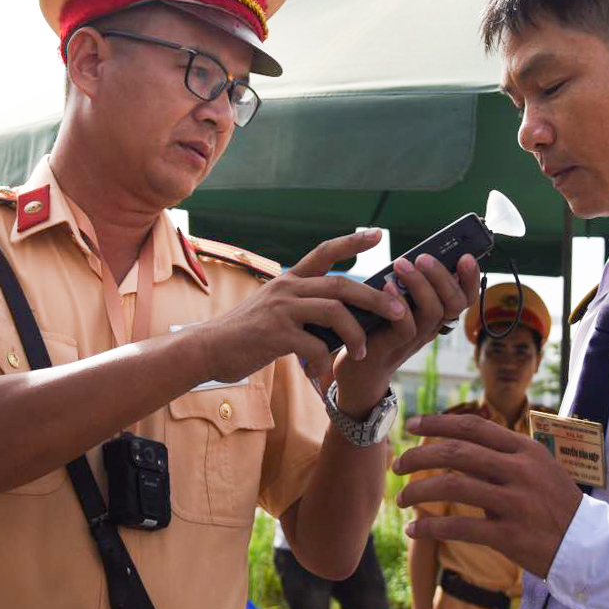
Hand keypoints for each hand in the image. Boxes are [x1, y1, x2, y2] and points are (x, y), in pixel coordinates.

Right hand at [197, 229, 410, 384]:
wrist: (210, 348)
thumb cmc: (248, 334)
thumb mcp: (276, 310)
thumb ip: (304, 306)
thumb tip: (342, 316)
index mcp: (290, 280)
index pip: (325, 252)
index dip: (352, 242)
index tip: (377, 235)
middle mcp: (287, 288)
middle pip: (341, 285)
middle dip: (374, 297)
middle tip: (398, 310)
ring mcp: (281, 310)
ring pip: (334, 312)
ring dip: (356, 333)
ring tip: (362, 352)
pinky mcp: (275, 334)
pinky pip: (314, 345)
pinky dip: (325, 361)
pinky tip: (324, 373)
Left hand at [331, 251, 482, 412]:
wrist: (358, 365)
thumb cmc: (377, 325)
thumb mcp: (398, 300)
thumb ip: (410, 283)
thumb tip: (417, 253)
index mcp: (437, 313)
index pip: (466, 297)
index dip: (471, 278)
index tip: (466, 256)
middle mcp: (432, 326)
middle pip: (455, 303)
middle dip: (443, 276)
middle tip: (423, 257)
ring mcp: (415, 338)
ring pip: (433, 312)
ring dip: (420, 284)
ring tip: (401, 265)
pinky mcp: (394, 345)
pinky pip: (406, 326)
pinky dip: (399, 304)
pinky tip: (387, 287)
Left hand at [395, 413, 583, 578]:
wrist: (588, 546)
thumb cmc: (556, 505)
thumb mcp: (537, 468)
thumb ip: (500, 458)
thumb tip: (455, 447)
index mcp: (525, 449)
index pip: (473, 426)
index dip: (437, 423)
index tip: (411, 425)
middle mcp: (519, 470)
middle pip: (456, 452)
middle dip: (419, 456)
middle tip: (398, 466)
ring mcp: (516, 502)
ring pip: (452, 487)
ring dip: (419, 492)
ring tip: (402, 500)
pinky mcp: (510, 535)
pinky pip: (459, 527)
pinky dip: (430, 528)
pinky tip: (414, 531)